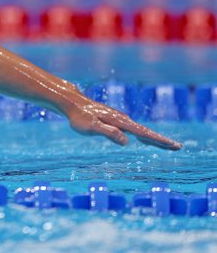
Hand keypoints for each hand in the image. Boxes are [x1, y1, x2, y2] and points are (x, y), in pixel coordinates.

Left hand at [65, 97, 182, 150]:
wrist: (73, 104)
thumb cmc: (80, 118)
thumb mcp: (91, 127)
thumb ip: (108, 133)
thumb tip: (126, 141)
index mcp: (120, 122)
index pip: (143, 133)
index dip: (158, 140)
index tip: (173, 145)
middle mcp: (123, 119)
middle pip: (146, 132)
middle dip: (161, 140)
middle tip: (178, 147)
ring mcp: (120, 119)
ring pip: (141, 130)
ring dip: (154, 138)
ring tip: (167, 146)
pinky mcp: (115, 120)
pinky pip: (133, 129)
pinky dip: (143, 135)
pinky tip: (144, 139)